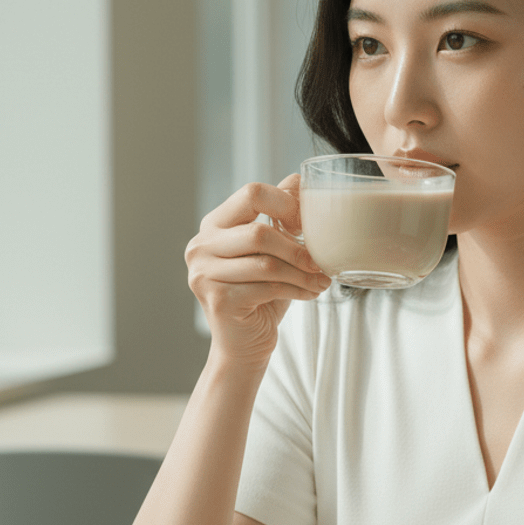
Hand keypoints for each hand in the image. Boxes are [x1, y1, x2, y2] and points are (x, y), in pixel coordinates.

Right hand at [186, 174, 330, 364]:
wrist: (245, 345)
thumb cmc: (261, 294)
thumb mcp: (271, 250)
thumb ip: (278, 215)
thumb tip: (298, 179)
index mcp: (213, 224)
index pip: (251, 193)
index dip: (286, 204)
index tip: (306, 224)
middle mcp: (201, 246)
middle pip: (258, 232)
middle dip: (297, 247)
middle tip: (321, 261)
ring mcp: (204, 274)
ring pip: (266, 263)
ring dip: (302, 273)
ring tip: (322, 280)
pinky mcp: (218, 300)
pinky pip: (268, 288)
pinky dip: (297, 290)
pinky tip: (311, 293)